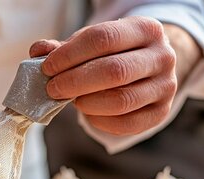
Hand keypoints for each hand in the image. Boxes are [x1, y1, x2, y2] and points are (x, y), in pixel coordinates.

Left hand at [30, 16, 177, 135]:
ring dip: (87, 103)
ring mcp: (165, 87)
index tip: (47, 68)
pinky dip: (100, 121)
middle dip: (75, 82)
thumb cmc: (115, 54)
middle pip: (114, 71)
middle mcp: (162, 56)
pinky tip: (87, 113)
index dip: (70, 54)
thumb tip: (38, 51)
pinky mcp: (161, 113)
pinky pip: (126, 124)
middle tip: (52, 89)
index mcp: (146, 29)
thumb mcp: (93, 44)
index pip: (103, 38)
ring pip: (121, 100)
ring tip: (71, 100)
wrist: (148, 68)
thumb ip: (65, 48)